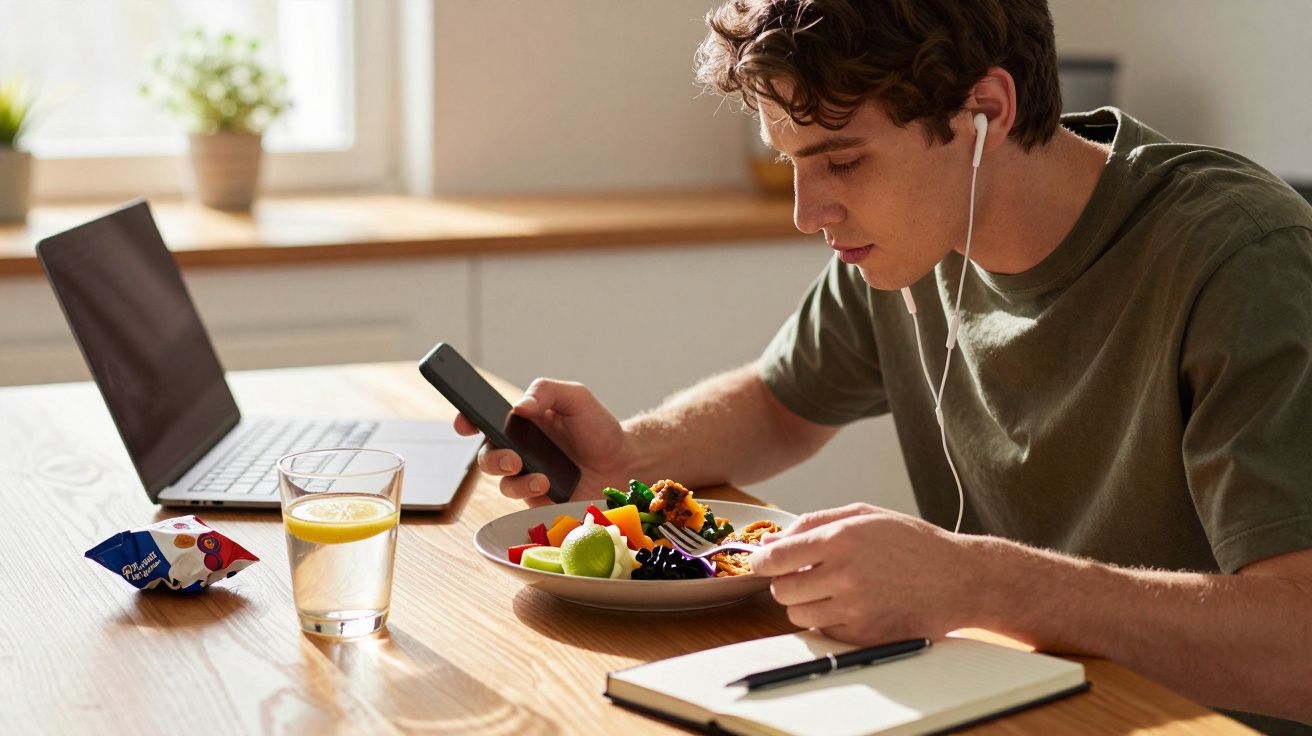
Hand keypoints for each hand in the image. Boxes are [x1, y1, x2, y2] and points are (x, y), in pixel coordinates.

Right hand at [453, 378, 632, 505]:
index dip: (467, 420)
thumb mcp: (576, 398)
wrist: (623, 462)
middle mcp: (518, 449)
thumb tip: (519, 405)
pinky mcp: (539, 498)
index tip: (464, 424)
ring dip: (514, 480)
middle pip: (487, 455)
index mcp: (521, 422)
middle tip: (512, 458)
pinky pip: (523, 500)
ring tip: (539, 477)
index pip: (484, 420)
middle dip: (491, 458)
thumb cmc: (597, 427)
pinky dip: (531, 492)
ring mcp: (527, 475)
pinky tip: (548, 484)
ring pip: (501, 481)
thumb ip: (547, 392)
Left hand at [749, 503, 982, 644]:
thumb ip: (814, 522)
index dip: (761, 562)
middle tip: (805, 575)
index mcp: (840, 539)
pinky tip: (850, 605)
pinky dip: (829, 620)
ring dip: (805, 603)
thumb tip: (773, 540)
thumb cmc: (911, 543)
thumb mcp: (864, 515)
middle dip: (785, 582)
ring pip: (797, 614)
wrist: (958, 579)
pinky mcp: (864, 635)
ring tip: (830, 590)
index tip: (762, 563)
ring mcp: (854, 608)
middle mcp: (844, 574)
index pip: (775, 558)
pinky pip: (823, 631)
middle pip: (781, 589)